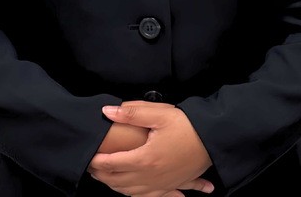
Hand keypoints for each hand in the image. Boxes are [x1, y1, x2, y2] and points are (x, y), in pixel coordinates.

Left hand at [88, 102, 213, 196]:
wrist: (213, 140)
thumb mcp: (159, 114)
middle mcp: (151, 177)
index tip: (87, 155)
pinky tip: (130, 191)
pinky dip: (133, 194)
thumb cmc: (187, 125)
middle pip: (118, 181)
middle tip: (90, 167)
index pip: (112, 164)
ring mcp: (161, 184)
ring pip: (130, 192)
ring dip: (114, 186)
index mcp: (145, 159)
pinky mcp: (170, 185)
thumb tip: (107, 112)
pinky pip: (147, 196)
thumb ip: (131, 113)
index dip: (97, 160)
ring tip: (104, 177)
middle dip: (101, 175)